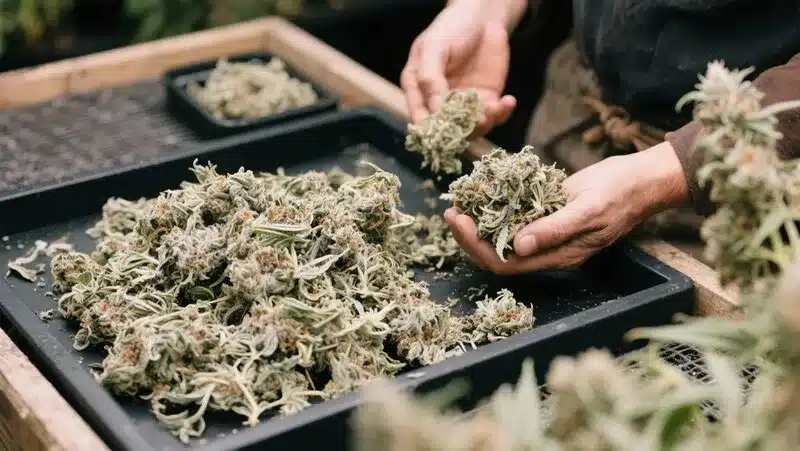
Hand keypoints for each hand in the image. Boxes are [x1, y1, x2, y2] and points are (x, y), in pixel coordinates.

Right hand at [400, 2, 517, 135]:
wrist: (482, 16)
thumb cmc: (452, 26)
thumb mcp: (434, 46)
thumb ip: (429, 76)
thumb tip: (434, 109)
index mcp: (418, 89)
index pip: (419, 115)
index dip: (428, 127)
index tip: (440, 130)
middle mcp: (440, 101)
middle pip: (446, 128)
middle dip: (460, 130)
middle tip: (475, 121)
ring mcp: (464, 103)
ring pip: (471, 127)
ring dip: (483, 124)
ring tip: (493, 109)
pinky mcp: (487, 99)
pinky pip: (494, 116)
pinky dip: (502, 113)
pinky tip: (507, 101)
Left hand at [443, 142, 689, 274]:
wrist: (642, 179)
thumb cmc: (620, 193)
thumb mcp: (588, 209)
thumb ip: (555, 229)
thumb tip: (518, 246)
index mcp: (558, 255)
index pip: (505, 263)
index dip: (476, 246)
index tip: (457, 220)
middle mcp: (548, 249)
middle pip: (498, 254)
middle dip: (470, 236)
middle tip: (450, 210)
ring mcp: (547, 232)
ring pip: (503, 237)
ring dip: (479, 223)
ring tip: (460, 202)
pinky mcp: (548, 214)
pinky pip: (515, 218)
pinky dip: (495, 208)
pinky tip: (482, 192)